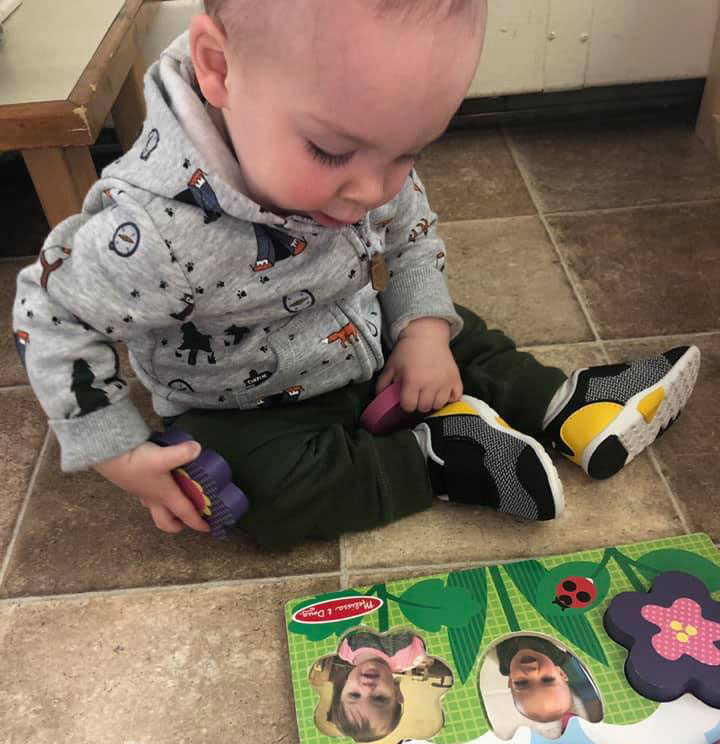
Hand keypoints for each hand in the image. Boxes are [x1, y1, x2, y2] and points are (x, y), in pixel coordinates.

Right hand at [93, 440, 209, 533]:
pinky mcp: (134, 482)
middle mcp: (153, 497)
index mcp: (165, 495)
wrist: (108, 456)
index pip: (185, 513)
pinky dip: (156, 494)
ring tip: (175, 503)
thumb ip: (182, 453)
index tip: (207, 529)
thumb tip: (197, 449)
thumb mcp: (163, 457)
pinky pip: (147, 495)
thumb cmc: (135, 462)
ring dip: (166, 511)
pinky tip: (159, 482)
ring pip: (155, 509)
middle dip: (176, 526)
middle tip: (186, 523)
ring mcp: (142, 491)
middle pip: (165, 521)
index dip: (197, 522)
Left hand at [376, 317, 462, 412]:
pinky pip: (455, 398)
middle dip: (418, 404)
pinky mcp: (456, 379)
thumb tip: (379, 400)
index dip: (406, 404)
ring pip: (439, 405)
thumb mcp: (391, 366)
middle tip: (417, 395)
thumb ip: (383, 384)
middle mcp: (430, 383)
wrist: (427, 335)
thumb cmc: (407, 351)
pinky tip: (441, 391)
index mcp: (413, 381)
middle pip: (424, 408)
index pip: (409, 406)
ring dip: (432, 402)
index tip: (406, 399)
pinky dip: (449, 397)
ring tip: (428, 393)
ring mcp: (445, 382)